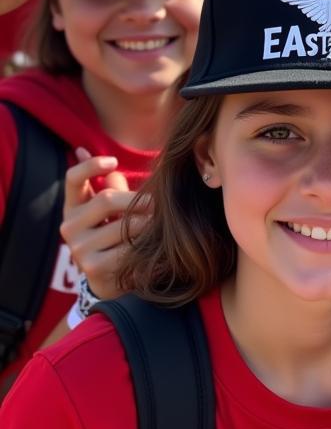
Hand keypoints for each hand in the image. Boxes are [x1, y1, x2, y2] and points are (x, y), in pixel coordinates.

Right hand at [60, 149, 151, 299]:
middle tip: (162, 203)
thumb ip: (109, 185)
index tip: (113, 161)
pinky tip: (157, 245)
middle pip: (106, 200)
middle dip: (139, 201)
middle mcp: (69, 226)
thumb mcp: (110, 210)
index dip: (90, 166)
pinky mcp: (92, 268)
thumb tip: (86, 149)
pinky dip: (146, 245)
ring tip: (163, 223)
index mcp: (73, 206)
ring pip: (122, 226)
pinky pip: (128, 249)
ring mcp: (78, 249)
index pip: (73, 179)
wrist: (111, 279)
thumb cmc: (115, 233)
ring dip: (148, 224)